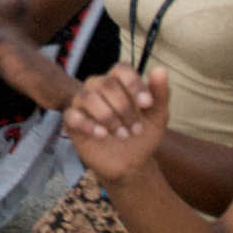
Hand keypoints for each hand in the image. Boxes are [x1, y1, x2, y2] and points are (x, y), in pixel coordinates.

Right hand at [62, 65, 168, 182]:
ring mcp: (83, 103)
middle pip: (105, 83)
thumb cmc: (142, 134)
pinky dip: (88, 125)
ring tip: (122, 134)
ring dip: (108, 117)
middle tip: (136, 129)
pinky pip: (72, 115)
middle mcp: (98, 87)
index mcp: (119, 81)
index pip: (121, 69)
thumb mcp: (157, 117)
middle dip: (124, 107)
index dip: (134, 84)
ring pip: (87, 97)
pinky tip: (102, 135)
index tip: (147, 104)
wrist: (130, 163)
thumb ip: (160, 94)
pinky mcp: (72, 121)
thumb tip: (160, 69)